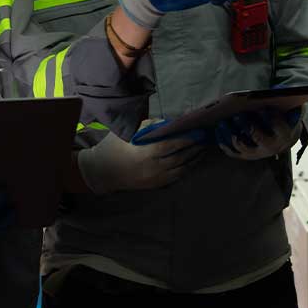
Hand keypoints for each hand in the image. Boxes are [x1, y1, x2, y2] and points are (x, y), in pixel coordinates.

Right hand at [77, 129, 205, 194]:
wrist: (101, 172)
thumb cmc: (113, 147)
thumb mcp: (127, 132)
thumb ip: (148, 126)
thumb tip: (168, 122)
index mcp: (144, 153)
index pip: (171, 146)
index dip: (186, 139)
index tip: (197, 132)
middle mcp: (152, 168)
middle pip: (179, 158)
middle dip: (194, 148)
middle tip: (205, 138)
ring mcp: (154, 179)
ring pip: (180, 169)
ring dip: (193, 159)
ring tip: (203, 148)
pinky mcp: (154, 185)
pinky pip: (175, 178)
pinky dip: (186, 169)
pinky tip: (192, 161)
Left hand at [215, 107, 302, 160]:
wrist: (283, 138)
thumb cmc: (284, 118)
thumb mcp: (290, 109)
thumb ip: (286, 101)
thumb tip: (277, 90)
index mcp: (284, 135)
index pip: (279, 127)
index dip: (271, 118)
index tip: (262, 107)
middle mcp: (271, 147)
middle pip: (258, 138)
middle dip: (248, 126)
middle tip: (237, 115)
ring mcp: (258, 153)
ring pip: (243, 147)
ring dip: (232, 135)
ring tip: (223, 122)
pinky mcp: (247, 155)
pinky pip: (233, 152)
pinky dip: (225, 143)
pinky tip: (219, 131)